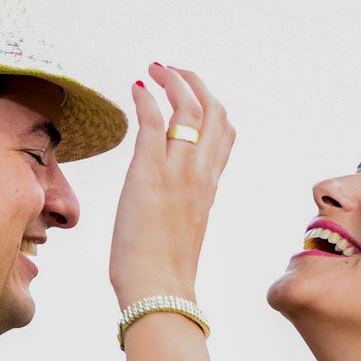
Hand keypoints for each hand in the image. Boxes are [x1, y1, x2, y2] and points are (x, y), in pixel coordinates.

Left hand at [108, 64, 237, 306]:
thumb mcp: (182, 230)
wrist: (158, 290)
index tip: (192, 95)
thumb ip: (182, 207)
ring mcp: (178, 172)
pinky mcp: (150, 173)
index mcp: (209, 187)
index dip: (211, 106)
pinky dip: (146, 98)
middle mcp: (200, 173)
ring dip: (172, 80)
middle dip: (194, 82)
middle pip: (213, 111)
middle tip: (172, 70)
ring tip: (155, 69)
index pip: (224, 134)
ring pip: (188, 108)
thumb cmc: (163, 273)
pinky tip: (136, 89)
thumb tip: (166, 203)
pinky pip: (153, 122)